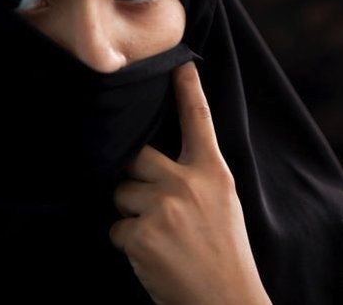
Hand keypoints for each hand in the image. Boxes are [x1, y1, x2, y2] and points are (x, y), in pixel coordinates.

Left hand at [109, 62, 270, 304]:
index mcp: (215, 172)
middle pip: (138, 155)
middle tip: (155, 204)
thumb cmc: (224, 253)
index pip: (198, 120)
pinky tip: (152, 256)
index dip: (187, 87)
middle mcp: (188, 182)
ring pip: (122, 192)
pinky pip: (117, 228)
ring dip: (131, 213)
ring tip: (159, 237)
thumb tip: (156, 162)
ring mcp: (163, 207)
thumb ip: (197, 177)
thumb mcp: (223, 203)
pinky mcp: (142, 235)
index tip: (179, 62)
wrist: (226, 300)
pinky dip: (128, 244)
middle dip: (136, 176)